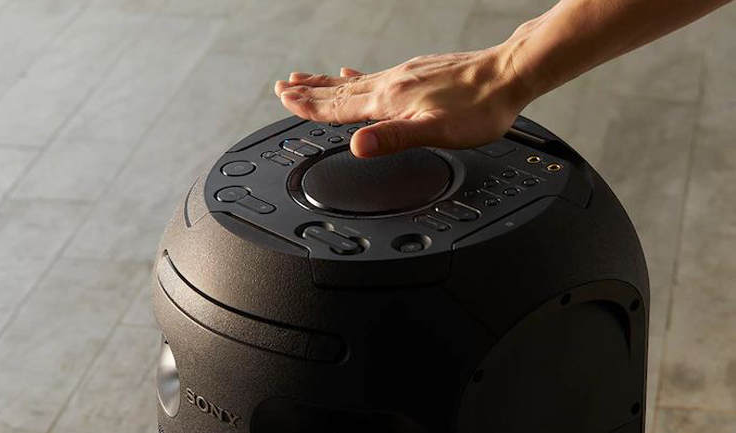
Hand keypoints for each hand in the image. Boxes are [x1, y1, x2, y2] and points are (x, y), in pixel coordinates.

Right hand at [273, 47, 531, 157]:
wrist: (509, 74)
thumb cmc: (479, 107)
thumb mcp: (435, 131)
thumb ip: (393, 138)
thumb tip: (357, 146)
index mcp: (391, 99)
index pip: (339, 106)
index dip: (310, 107)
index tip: (285, 101)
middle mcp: (392, 83)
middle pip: (339, 90)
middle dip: (309, 92)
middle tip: (282, 87)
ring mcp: (404, 76)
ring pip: (354, 82)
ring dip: (325, 83)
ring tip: (304, 79)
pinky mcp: (417, 73)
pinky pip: (375, 76)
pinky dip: (356, 77)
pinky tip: (355, 74)